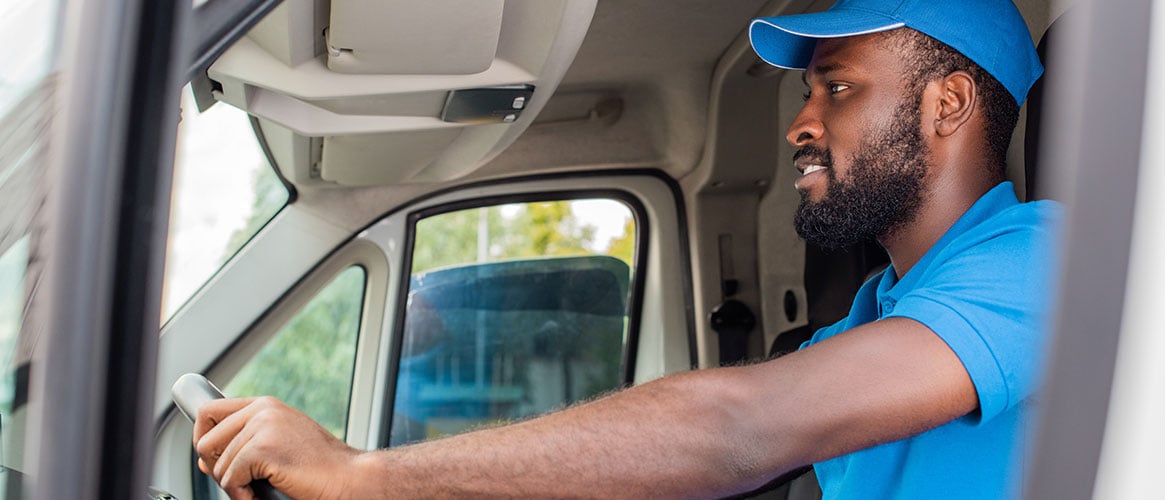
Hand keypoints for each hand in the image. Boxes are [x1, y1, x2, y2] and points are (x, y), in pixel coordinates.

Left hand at [193, 397, 360, 499]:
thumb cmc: (320, 466)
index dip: (203, 437)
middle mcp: (262, 410)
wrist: (348, 477)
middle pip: (205, 441)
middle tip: (244, 481)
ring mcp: (262, 427)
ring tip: (263, 489)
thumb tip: (204, 459)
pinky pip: (230, 480)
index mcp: (266, 405)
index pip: (209, 411)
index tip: (213, 458)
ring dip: (236, 486)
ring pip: (218, 467)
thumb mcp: (279, 446)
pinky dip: (242, 496)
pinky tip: (263, 494)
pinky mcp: (262, 449)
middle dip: (217, 468)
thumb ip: (244, 444)